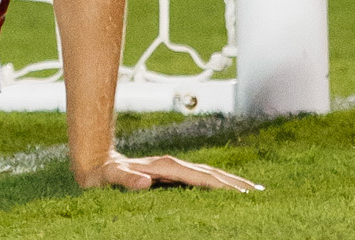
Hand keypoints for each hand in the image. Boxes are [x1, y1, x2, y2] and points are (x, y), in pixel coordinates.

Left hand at [77, 149, 262, 191]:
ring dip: (230, 182)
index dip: (221, 185)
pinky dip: (217, 183)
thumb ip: (125, 178)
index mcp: (163, 166)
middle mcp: (171, 165)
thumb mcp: (109, 177)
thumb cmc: (101, 172)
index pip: (199, 178)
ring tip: (253, 191)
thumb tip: (144, 181)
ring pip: (208, 175)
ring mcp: (172, 168)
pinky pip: (200, 179)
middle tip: (260, 193)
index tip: (243, 193)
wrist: (94, 160)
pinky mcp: (170, 174)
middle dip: (234, 183)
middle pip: (210, 174)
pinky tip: (227, 190)